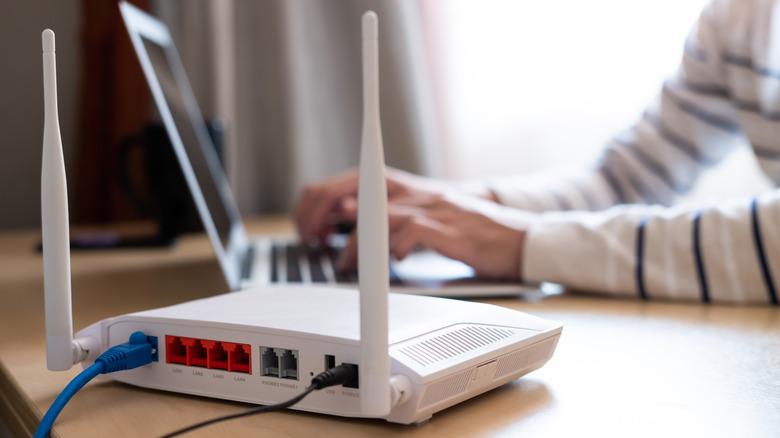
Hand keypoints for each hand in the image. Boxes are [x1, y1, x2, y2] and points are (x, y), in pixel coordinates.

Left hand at [295, 167, 496, 243]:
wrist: (513, 235)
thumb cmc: (463, 229)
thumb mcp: (418, 216)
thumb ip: (384, 216)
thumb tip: (342, 221)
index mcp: (399, 187)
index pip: (344, 183)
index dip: (317, 206)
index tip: (308, 231)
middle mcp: (411, 192)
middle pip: (351, 191)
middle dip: (322, 217)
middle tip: (314, 244)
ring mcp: (430, 208)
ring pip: (379, 215)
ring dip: (356, 242)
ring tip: (346, 264)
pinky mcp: (448, 228)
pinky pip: (413, 231)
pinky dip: (396, 247)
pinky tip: (392, 262)